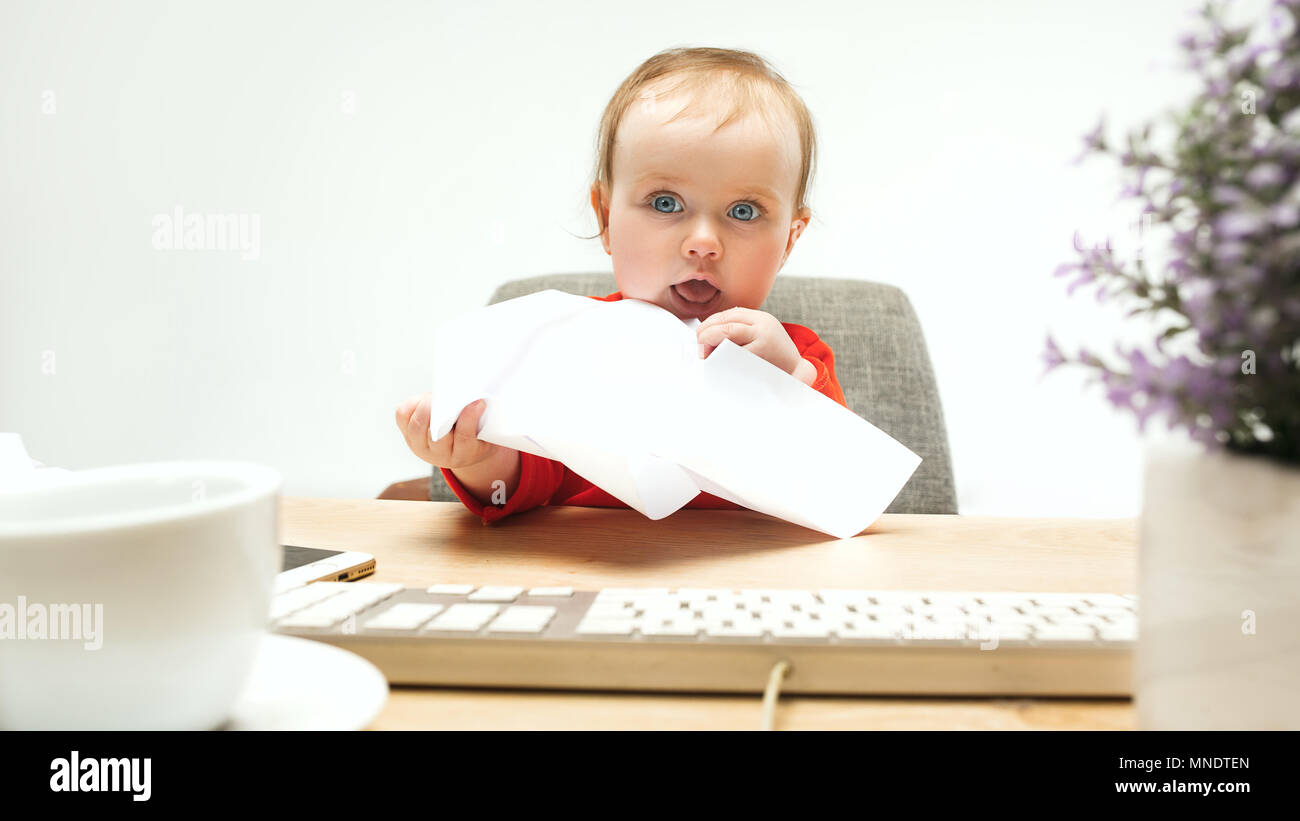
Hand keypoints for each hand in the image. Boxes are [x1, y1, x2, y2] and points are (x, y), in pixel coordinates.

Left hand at [395, 392, 512, 470]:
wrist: (459, 449)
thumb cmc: (476, 434)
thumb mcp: (487, 432)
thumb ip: (484, 418)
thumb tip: (481, 393)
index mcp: (464, 455)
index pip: (464, 438)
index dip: (470, 418)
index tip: (478, 402)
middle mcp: (439, 455)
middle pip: (436, 434)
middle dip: (443, 411)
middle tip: (450, 395)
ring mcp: (420, 446)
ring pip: (417, 426)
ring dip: (426, 406)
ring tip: (438, 396)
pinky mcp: (407, 434)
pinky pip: (403, 416)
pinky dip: (412, 404)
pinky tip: (425, 400)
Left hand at [696, 307, 801, 373]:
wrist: (798, 375)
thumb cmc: (773, 359)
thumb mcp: (761, 337)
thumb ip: (740, 331)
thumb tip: (706, 335)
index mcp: (761, 319)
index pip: (729, 314)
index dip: (710, 324)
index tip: (700, 335)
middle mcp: (763, 325)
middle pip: (727, 323)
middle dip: (707, 334)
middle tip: (699, 348)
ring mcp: (764, 340)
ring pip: (729, 333)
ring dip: (711, 344)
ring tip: (705, 356)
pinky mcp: (762, 356)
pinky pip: (734, 354)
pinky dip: (721, 359)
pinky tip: (715, 366)